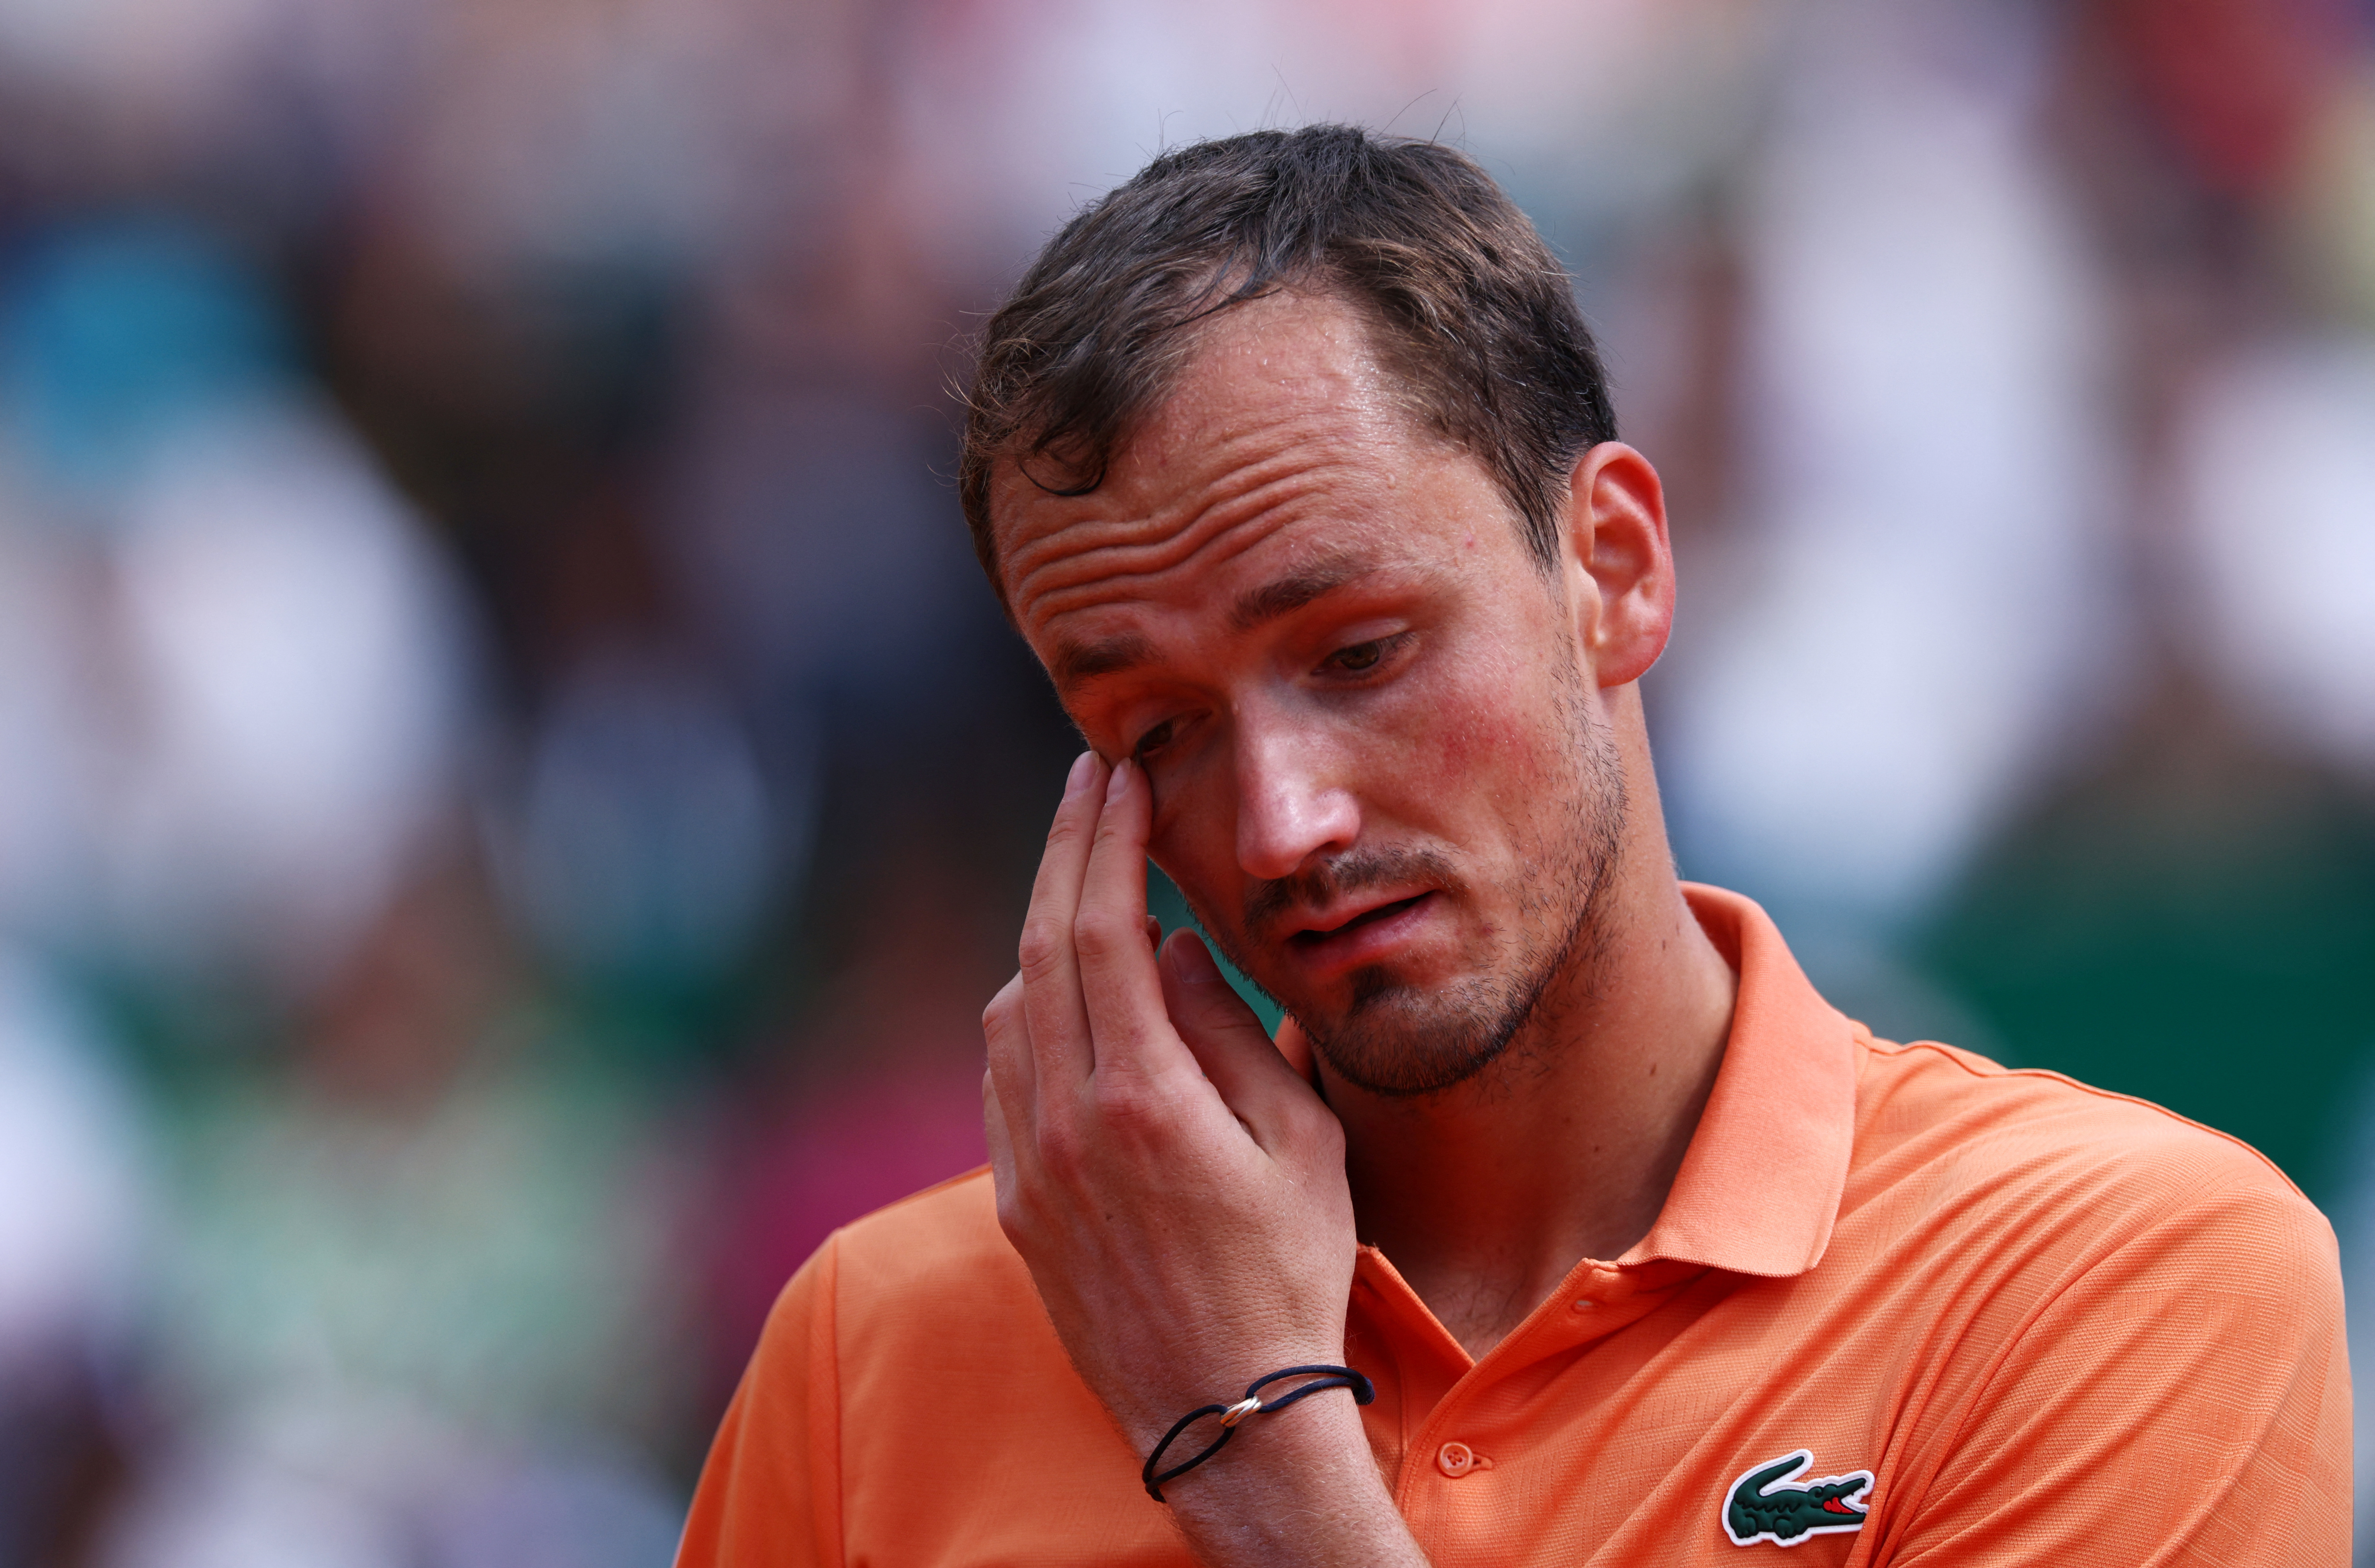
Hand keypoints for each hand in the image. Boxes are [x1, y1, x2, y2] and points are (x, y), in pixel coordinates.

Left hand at [983, 751, 1356, 1445]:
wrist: (1223, 1408)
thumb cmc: (1288, 1269)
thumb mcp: (1299, 1143)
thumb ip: (1231, 1033)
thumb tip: (1169, 945)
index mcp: (1147, 1100)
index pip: (1106, 932)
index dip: (1108, 842)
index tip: (1119, 779)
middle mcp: (1068, 1124)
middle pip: (1043, 949)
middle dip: (1064, 852)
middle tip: (1085, 784)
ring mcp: (1029, 1165)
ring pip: (1009, 1007)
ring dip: (1042, 930)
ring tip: (1087, 882)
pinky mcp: (1015, 1201)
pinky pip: (999, 1075)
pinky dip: (1024, 1010)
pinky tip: (1058, 991)